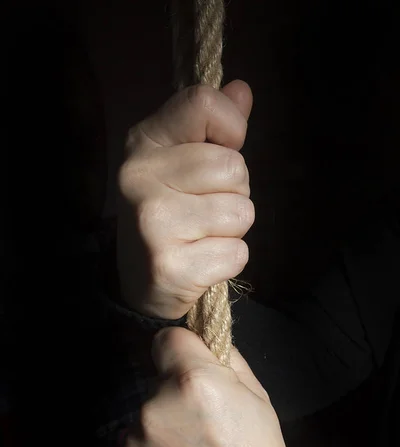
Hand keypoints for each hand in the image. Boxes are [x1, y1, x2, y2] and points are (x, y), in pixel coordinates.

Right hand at [117, 80, 253, 318]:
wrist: (140, 281)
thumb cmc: (170, 214)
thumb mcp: (182, 162)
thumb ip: (213, 126)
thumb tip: (242, 90)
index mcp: (144, 142)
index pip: (203, 103)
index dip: (230, 128)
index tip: (220, 152)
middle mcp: (141, 176)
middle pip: (234, 167)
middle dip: (235, 192)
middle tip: (205, 209)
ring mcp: (153, 222)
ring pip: (241, 212)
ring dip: (233, 229)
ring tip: (202, 235)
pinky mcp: (170, 266)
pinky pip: (237, 253)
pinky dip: (228, 261)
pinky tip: (201, 261)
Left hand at [120, 327, 324, 446]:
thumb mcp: (258, 398)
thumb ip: (226, 361)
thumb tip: (203, 344)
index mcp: (192, 382)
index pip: (166, 340)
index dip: (182, 352)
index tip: (190, 368)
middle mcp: (154, 409)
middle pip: (156, 384)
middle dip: (174, 396)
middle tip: (202, 428)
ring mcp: (134, 446)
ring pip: (144, 420)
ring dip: (161, 431)